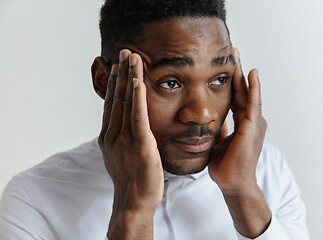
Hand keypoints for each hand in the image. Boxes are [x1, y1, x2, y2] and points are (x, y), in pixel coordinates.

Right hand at [98, 49, 162, 238]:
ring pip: (126, 102)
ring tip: (132, 58)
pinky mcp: (140, 145)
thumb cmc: (132, 179)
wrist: (134, 202)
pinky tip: (137, 81)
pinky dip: (137, 97)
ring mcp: (124, 139)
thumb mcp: (121, 154)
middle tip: (125, 52)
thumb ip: (121, 136)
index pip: (112, 103)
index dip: (116, 82)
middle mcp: (113, 134)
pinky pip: (138, 117)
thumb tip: (123, 125)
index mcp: (108, 136)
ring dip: (129, 78)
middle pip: (117, 98)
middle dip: (121, 73)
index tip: (119, 65)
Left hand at [208, 48, 270, 237]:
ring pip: (248, 92)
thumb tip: (212, 121)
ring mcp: (253, 123)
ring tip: (239, 55)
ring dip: (243, 73)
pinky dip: (253, 88)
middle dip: (237, 70)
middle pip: (242, 90)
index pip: (235, 96)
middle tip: (232, 51)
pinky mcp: (252, 128)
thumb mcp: (220, 141)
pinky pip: (252, 104)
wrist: (232, 183)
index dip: (231, 80)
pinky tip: (251, 73)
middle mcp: (250, 120)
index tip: (224, 64)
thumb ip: (220, 129)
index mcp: (242, 122)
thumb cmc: (226, 165)